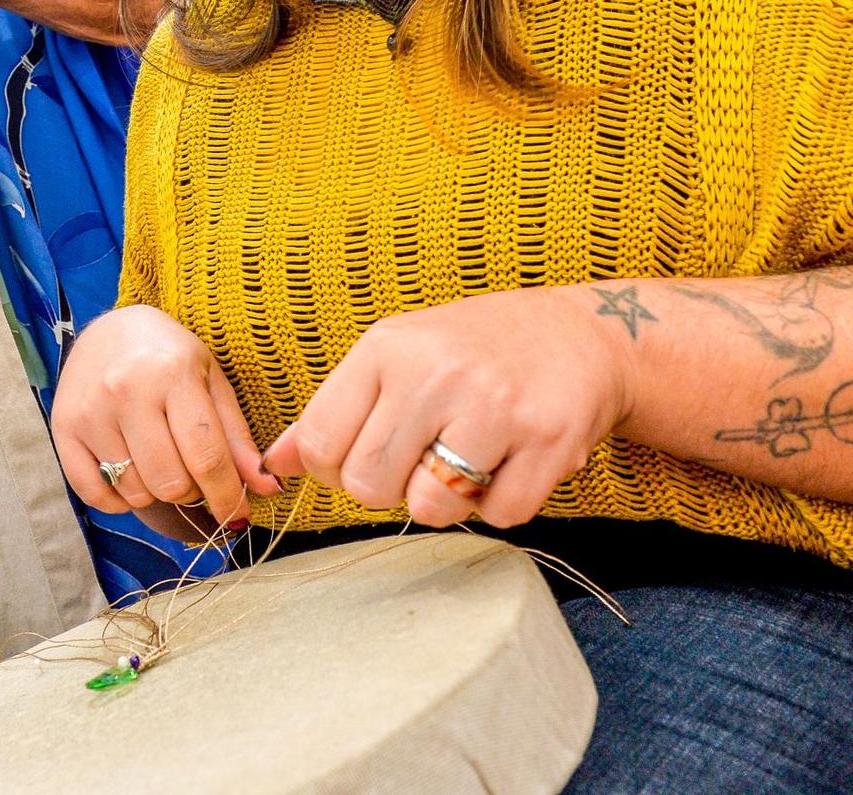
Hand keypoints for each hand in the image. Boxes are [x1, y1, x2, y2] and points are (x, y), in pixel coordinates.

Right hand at [50, 305, 283, 528]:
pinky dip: (118, 499)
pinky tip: (129, 475)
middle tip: (192, 472)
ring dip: (155, 492)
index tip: (238, 515)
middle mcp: (126, 390)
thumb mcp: (211, 383)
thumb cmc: (169, 356)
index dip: (227, 496)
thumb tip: (267, 490)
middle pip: (170, 482)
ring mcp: (90, 411)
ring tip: (159, 462)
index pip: (206, 457)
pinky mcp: (63, 428)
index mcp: (172, 374)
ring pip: (135, 492)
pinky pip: (94, 493)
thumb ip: (237, 438)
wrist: (111, 329)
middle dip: (191, 491)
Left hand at [259, 285, 637, 528]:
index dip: (336, 469)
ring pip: (430, 508)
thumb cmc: (471, 350)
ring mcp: (496, 406)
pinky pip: (499, 517)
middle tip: (421, 460)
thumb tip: (272, 465)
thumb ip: (333, 411)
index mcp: (387, 348)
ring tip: (466, 460)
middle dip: (389, 489)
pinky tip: (512, 462)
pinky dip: (502, 505)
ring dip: (445, 502)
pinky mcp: (550, 440)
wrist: (580, 334)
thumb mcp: (394, 356)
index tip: (365, 456)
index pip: (322, 443)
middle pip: (368, 485)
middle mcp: (437, 372)